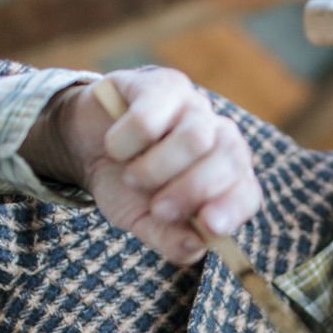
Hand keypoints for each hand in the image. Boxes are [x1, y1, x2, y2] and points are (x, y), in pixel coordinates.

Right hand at [43, 68, 260, 264]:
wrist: (85, 145)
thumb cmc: (125, 185)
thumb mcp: (143, 221)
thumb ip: (169, 238)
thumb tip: (196, 248)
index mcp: (224, 175)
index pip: (247, 191)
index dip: (233, 208)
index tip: (209, 225)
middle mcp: (218, 136)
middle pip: (230, 159)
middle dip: (191, 192)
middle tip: (158, 209)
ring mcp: (193, 106)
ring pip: (196, 137)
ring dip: (157, 168)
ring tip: (132, 178)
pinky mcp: (160, 84)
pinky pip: (153, 115)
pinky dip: (128, 141)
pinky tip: (116, 147)